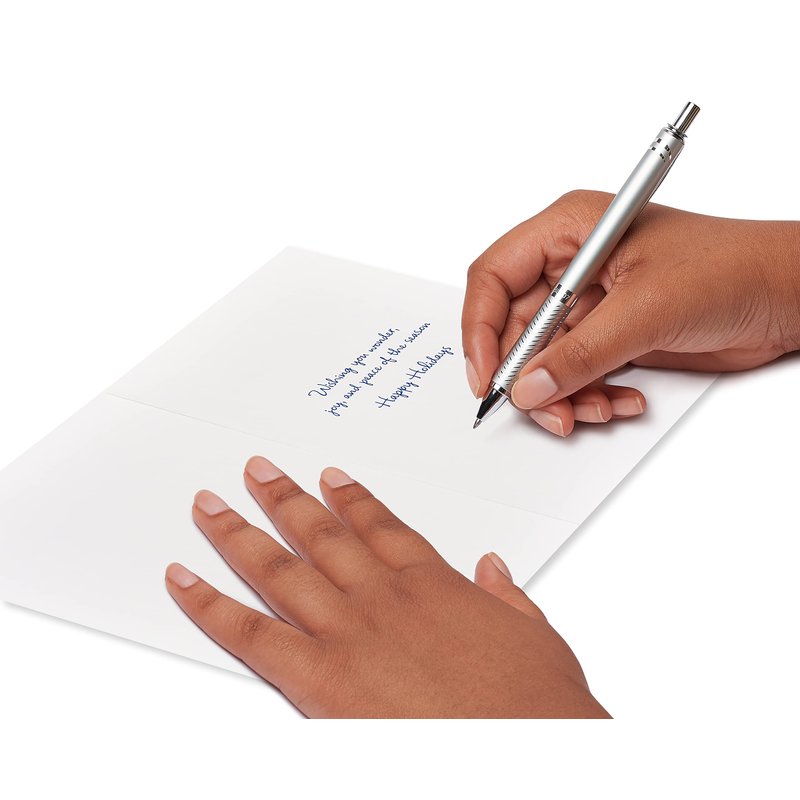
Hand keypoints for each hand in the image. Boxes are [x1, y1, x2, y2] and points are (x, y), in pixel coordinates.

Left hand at [165, 456, 608, 717]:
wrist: (528, 753)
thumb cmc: (537, 705)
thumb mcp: (535, 637)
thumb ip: (508, 596)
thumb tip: (494, 567)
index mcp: (433, 583)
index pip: (382, 526)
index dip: (352, 498)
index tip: (329, 475)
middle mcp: (382, 596)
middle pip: (319, 534)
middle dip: (283, 498)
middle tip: (257, 470)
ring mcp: (346, 632)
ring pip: (278, 568)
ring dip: (239, 532)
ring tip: (211, 504)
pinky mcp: (318, 678)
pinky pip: (248, 633)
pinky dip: (208, 604)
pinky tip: (183, 580)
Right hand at [462, 190, 799, 435]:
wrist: (787, 296)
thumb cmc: (733, 268)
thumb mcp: (647, 309)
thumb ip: (581, 353)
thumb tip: (528, 388)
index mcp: (568, 230)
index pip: (494, 277)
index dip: (480, 328)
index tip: (487, 375)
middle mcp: (571, 267)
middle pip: (515, 329)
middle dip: (527, 375)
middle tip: (545, 409)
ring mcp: (590, 305)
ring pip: (543, 361)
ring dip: (562, 395)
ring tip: (596, 409)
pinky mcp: (609, 336)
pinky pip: (575, 375)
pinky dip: (590, 397)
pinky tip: (623, 400)